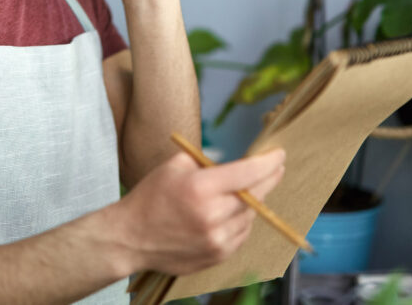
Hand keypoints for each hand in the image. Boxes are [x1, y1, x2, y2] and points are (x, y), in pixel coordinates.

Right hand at [114, 149, 285, 275]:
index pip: (247, 173)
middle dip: (268, 180)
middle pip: (255, 195)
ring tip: (244, 192)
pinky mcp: (217, 256)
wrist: (131, 237)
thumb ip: (207, 162)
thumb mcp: (175, 166)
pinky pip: (242, 235)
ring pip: (251, 216)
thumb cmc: (151, 197)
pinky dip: (242, 222)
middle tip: (275, 169)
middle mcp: (211, 215)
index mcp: (200, 187)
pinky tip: (231, 213)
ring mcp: (216, 239)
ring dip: (253, 202)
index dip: (268, 162)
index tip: (279, 155)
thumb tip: (237, 163)